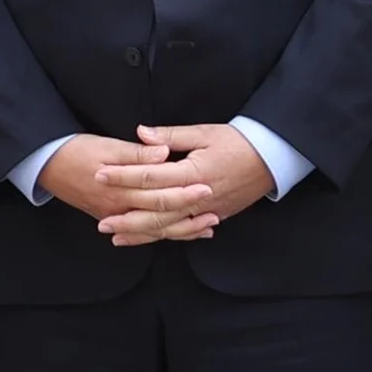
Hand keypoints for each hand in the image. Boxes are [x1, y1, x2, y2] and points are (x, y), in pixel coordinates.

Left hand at [115, 121, 277, 239]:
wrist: (271, 158)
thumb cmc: (237, 141)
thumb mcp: (204, 133)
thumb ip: (170, 136)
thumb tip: (140, 133)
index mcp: (193, 172)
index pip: (150, 177)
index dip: (123, 175)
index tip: (100, 174)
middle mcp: (197, 197)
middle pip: (155, 210)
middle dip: (126, 216)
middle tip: (101, 221)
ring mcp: (206, 211)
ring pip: (168, 227)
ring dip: (140, 233)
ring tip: (115, 236)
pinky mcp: (213, 217)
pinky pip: (183, 231)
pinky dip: (163, 236)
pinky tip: (146, 238)